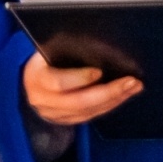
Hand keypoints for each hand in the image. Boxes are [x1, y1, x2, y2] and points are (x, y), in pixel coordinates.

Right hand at [23, 52, 141, 125]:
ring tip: (133, 86)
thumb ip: (66, 46)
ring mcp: (54, 114)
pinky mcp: (65, 120)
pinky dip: (109, 105)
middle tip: (130, 81)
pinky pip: (90, 116)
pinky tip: (123, 95)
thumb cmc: (43, 57)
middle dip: (108, 92)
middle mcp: (43, 100)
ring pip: (88, 111)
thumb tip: (97, 41)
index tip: (99, 71)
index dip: (80, 78)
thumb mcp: (47, 48)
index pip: (58, 82)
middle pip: (79, 102)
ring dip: (114, 99)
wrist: (29, 79)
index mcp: (36, 78)